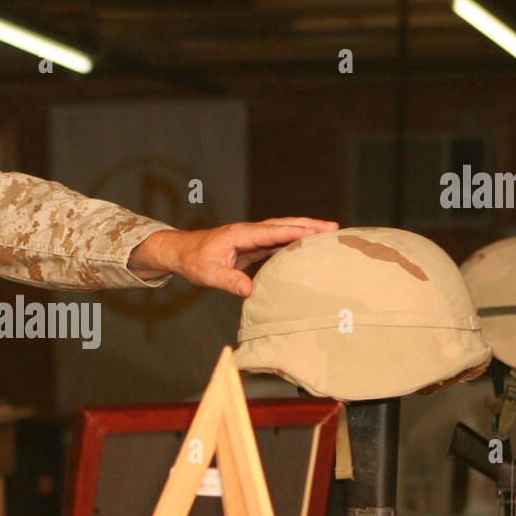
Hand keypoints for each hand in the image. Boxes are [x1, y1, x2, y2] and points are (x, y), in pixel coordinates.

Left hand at [129, 217, 338, 295]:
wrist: (182, 252)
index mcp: (240, 234)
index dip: (294, 232)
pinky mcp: (251, 245)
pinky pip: (276, 241)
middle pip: (283, 225)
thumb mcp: (208, 273)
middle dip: (308, 225)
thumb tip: (249, 290)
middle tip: (334, 227)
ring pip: (282, 231)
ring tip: (329, 233)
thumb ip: (228, 280)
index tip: (316, 232)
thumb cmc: (193, 261)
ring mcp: (251, 237)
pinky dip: (293, 241)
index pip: (272, 232)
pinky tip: (307, 247)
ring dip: (304, 231)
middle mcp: (249, 232)